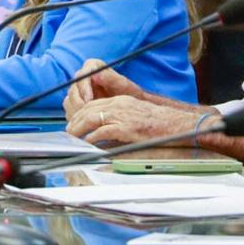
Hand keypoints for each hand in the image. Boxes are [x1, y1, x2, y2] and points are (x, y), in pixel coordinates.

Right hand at [62, 58, 145, 117]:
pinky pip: (70, 111)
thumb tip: (97, 73)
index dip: (84, 88)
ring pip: (69, 101)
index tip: (89, 100)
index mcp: (93, 66)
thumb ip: (111, 78)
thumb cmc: (130, 94)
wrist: (129, 107)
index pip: (82, 75)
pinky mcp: (75, 104)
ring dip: (77, 112)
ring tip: (89, 122)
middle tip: (88, 114)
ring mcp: (77, 91)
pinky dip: (76, 119)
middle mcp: (83, 77)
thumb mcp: (124, 86)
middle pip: (73, 89)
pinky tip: (87, 125)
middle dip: (79, 103)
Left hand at [66, 95, 197, 144]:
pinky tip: (86, 144)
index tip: (74, 121)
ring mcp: (122, 116)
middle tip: (68, 131)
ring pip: (91, 119)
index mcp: (121, 100)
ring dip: (78, 129)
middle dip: (75, 120)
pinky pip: (102, 132)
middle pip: (89, 109)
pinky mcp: (125, 128)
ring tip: (72, 137)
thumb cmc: (158, 123)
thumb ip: (121, 117)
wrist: (174, 125)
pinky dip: (91, 138)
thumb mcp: (136, 114)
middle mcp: (119, 105)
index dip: (81, 113)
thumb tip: (107, 128)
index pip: (94, 104)